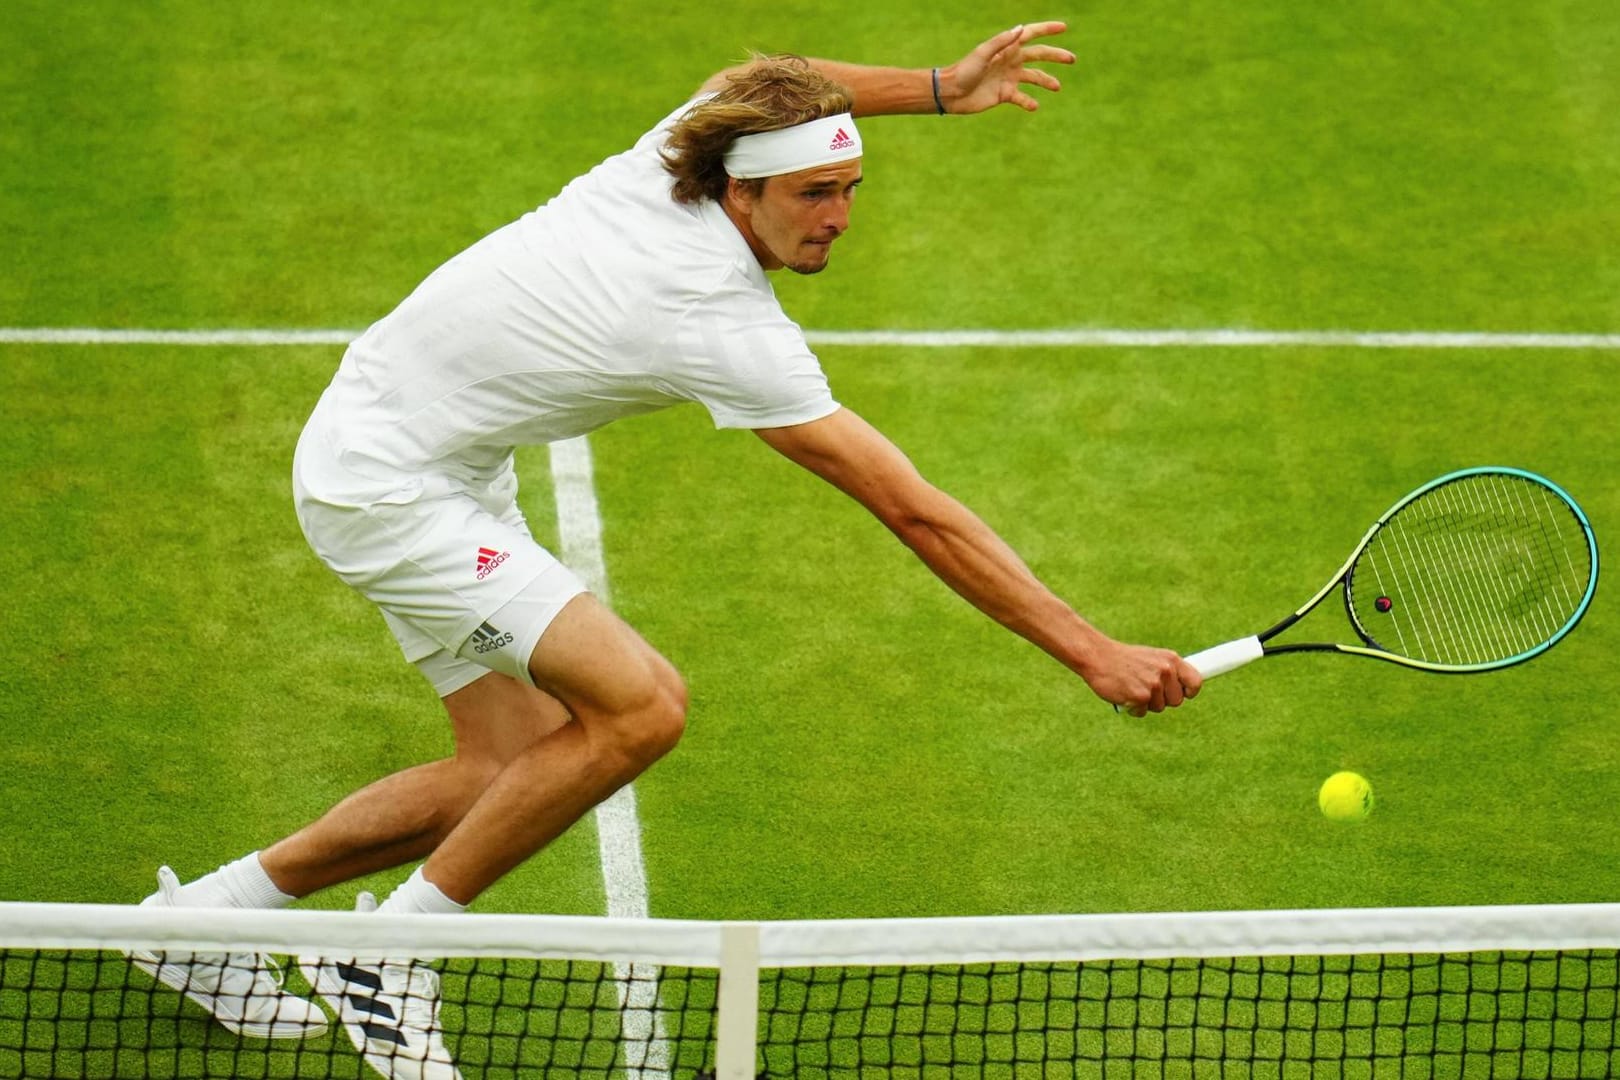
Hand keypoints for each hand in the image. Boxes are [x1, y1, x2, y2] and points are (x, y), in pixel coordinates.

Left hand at [939, 21, 1075, 113]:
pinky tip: (1034, 106)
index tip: (1063, 27)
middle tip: (1072, 59)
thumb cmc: (964, 70)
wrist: (951, 93)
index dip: (1047, 30)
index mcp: (1007, 48)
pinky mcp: (1005, 94)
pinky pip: (1022, 98)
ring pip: (1034, 78)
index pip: (1031, 35)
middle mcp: (1010, 61)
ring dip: (1046, 81)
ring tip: (1057, 87)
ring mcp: (1009, 78)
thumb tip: (1021, 29)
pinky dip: (1029, 102)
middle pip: (1038, 56)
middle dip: (1055, 56)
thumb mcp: (983, 53)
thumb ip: (1002, 41)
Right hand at [1084, 639, 1201, 715]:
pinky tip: (1123, 694)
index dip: (1190, 692)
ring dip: (1145, 704)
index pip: (1195, 682)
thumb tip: (1183, 691)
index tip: (1184, 694)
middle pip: (1176, 701)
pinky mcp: (1140, 697)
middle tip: (1146, 689)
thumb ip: (1166, 671)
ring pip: (1158, 708)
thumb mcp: (1151, 658)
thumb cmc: (1123, 659)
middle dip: (1162, 700)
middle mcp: (1165, 671)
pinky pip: (1142, 712)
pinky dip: (1132, 708)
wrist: (1097, 656)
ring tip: (1131, 688)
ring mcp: (1153, 685)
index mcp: (1171, 660)